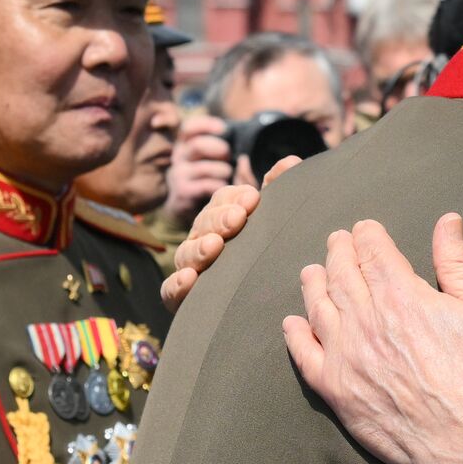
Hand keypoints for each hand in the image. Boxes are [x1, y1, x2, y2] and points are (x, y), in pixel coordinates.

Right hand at [160, 155, 300, 311]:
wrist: (263, 302)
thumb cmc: (268, 252)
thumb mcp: (276, 220)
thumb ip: (281, 189)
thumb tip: (290, 162)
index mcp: (224, 218)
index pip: (222, 201)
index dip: (233, 198)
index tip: (252, 198)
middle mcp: (204, 240)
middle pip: (203, 224)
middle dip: (219, 219)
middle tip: (238, 218)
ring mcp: (192, 267)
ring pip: (186, 254)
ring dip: (199, 248)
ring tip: (215, 245)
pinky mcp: (183, 297)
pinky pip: (172, 290)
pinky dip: (177, 284)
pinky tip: (190, 279)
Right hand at [161, 115, 233, 227]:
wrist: (192, 210)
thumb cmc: (210, 179)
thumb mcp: (215, 161)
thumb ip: (225, 152)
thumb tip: (245, 158)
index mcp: (186, 145)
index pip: (188, 128)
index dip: (205, 125)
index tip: (223, 129)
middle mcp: (179, 158)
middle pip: (197, 145)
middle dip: (220, 149)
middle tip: (229, 157)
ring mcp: (178, 175)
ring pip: (205, 168)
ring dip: (223, 172)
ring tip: (226, 178)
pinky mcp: (182, 192)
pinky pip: (206, 185)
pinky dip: (219, 187)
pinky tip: (220, 189)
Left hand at [283, 214, 462, 463]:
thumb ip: (459, 263)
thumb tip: (448, 221)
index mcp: (402, 296)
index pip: (374, 252)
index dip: (368, 235)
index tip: (366, 228)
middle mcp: (365, 321)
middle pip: (342, 274)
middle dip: (339, 252)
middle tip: (338, 241)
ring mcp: (345, 357)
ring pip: (319, 308)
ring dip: (314, 283)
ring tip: (313, 271)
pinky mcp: (337, 391)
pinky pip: (304, 356)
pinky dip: (295, 335)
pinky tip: (293, 323)